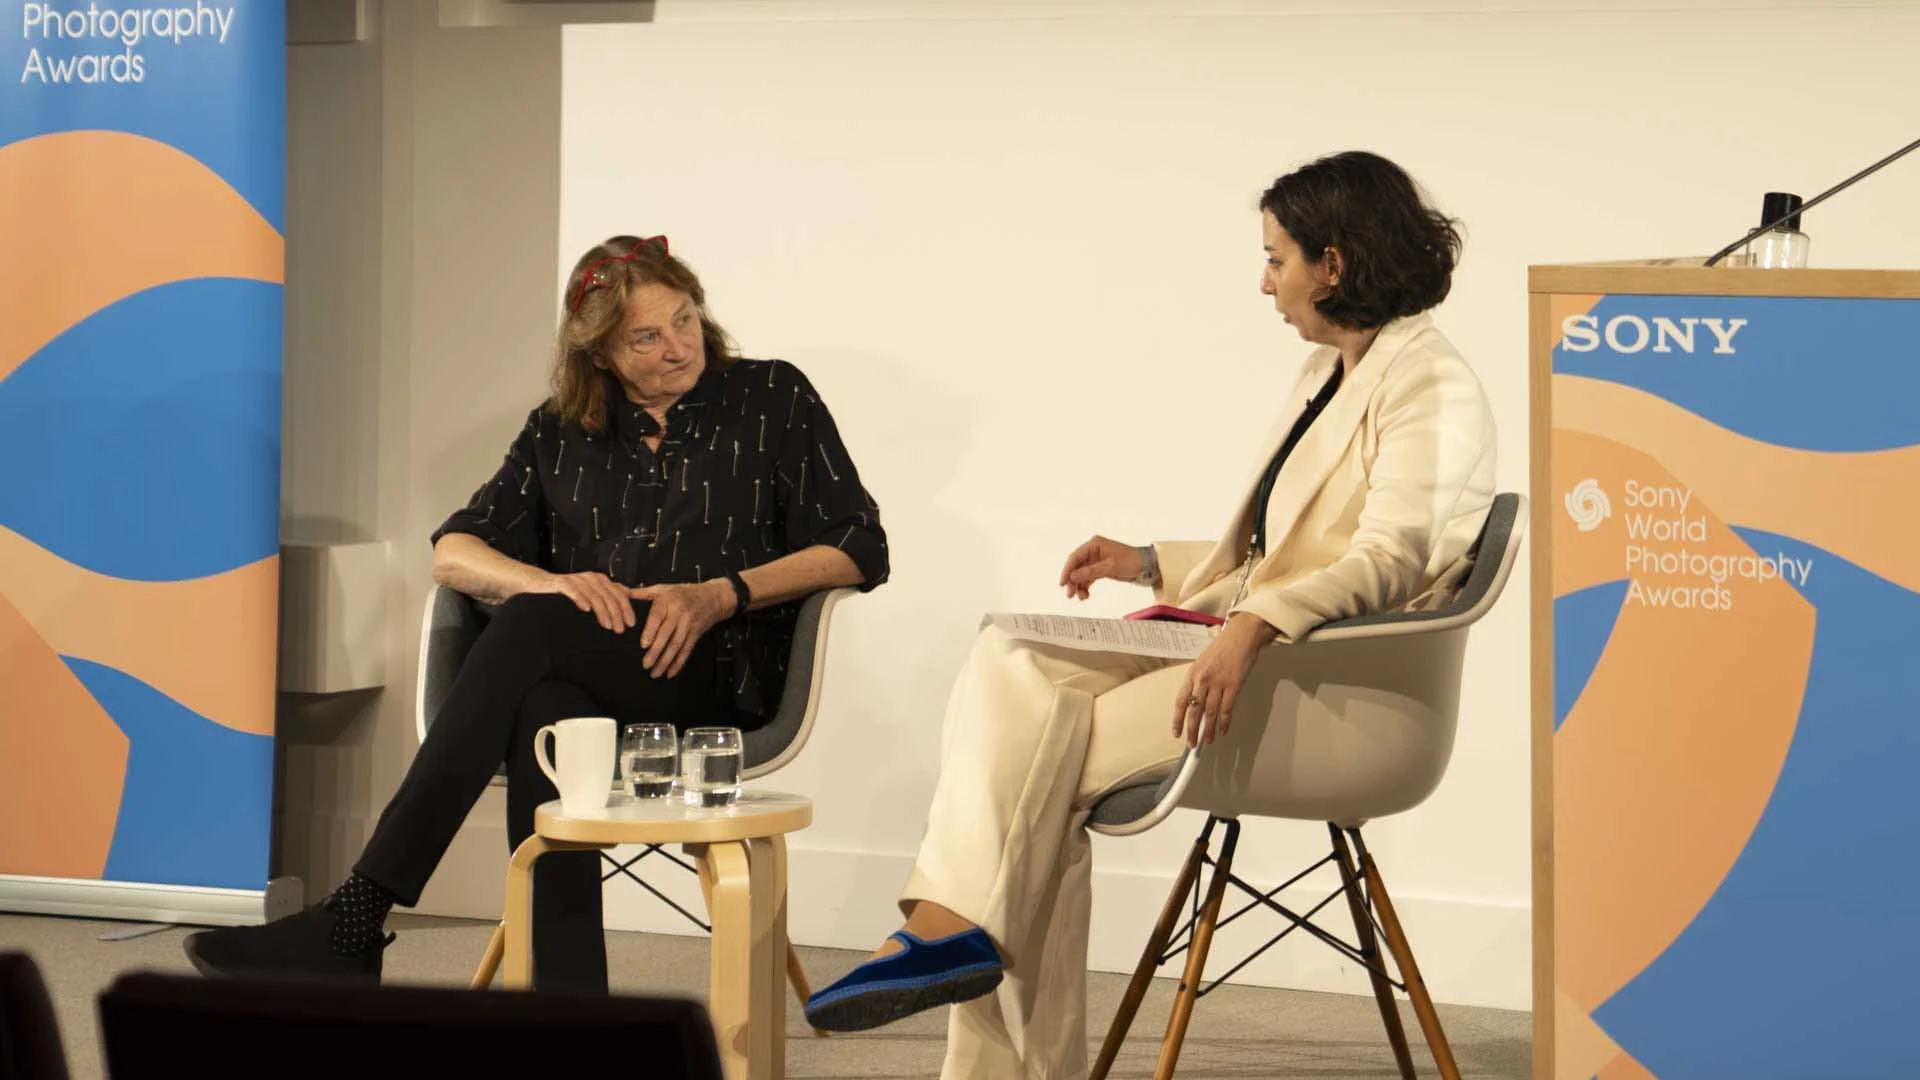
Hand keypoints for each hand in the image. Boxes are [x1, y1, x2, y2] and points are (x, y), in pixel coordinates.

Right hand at [529, 570, 636, 632]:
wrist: (541, 584)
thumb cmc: (567, 592)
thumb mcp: (590, 594)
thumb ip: (606, 597)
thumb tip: (626, 607)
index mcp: (600, 581)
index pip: (619, 593)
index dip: (627, 608)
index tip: (631, 623)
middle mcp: (591, 578)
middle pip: (609, 596)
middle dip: (617, 613)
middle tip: (620, 629)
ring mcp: (577, 580)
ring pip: (595, 595)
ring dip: (602, 611)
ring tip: (607, 625)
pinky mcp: (563, 583)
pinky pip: (574, 591)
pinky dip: (581, 599)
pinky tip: (586, 609)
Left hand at [630, 580, 735, 678]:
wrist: (714, 596)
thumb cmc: (683, 592)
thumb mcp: (663, 588)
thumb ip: (641, 593)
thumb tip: (620, 593)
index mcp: (668, 600)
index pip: (658, 617)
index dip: (651, 631)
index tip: (643, 645)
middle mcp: (679, 612)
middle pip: (667, 634)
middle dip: (656, 651)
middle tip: (646, 665)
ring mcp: (689, 624)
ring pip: (676, 644)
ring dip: (666, 661)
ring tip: (655, 673)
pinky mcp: (696, 633)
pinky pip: (687, 650)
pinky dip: (679, 663)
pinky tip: (670, 672)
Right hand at [1059, 535, 1143, 599]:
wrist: (1146, 566)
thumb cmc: (1131, 561)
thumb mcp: (1111, 566)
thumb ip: (1091, 571)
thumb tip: (1074, 576)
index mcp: (1094, 544)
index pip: (1075, 557)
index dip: (1067, 570)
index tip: (1063, 583)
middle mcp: (1093, 551)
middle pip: (1076, 566)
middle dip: (1072, 581)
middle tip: (1070, 594)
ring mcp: (1095, 560)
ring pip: (1081, 574)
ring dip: (1079, 586)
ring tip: (1081, 597)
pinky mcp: (1099, 568)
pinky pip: (1088, 578)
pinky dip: (1086, 586)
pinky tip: (1086, 595)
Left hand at [1173, 614, 1276, 747]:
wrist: (1241, 636)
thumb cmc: (1223, 647)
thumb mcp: (1202, 662)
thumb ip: (1197, 681)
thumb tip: (1195, 702)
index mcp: (1192, 674)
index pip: (1181, 701)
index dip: (1177, 719)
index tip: (1176, 732)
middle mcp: (1203, 679)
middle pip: (1194, 710)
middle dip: (1191, 730)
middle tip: (1191, 743)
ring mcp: (1218, 683)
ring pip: (1210, 713)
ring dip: (1209, 730)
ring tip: (1207, 740)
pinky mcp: (1233, 685)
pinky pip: (1227, 709)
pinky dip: (1225, 722)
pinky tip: (1223, 730)